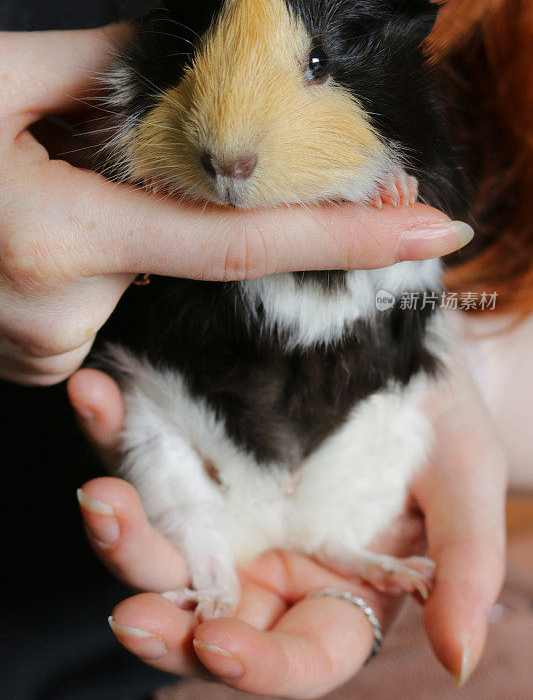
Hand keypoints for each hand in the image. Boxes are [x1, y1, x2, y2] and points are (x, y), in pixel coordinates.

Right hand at [0, 26, 471, 385]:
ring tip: (40, 194)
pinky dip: (101, 257)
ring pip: (141, 274)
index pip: (240, 241)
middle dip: (175, 198)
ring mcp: (49, 349)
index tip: (429, 229)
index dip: (342, 235)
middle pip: (182, 248)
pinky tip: (38, 232)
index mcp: (58, 238)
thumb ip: (103, 69)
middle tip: (97, 153)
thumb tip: (196, 59)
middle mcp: (61, 314)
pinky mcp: (41, 360)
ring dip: (123, 225)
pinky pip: (105, 301)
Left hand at [69, 362, 505, 698]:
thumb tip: (458, 658)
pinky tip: (97, 397)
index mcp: (334, 590)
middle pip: (205, 614)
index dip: (256, 664)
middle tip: (129, 609)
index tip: (218, 644)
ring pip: (159, 543)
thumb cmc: (442, 425)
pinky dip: (112, 431)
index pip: (295, 653)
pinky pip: (144, 451)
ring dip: (121, 532)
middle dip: (165, 616)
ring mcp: (224, 507)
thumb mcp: (466, 483)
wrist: (405, 349)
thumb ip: (464, 565)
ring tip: (100, 500)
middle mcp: (269, 561)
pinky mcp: (191, 449)